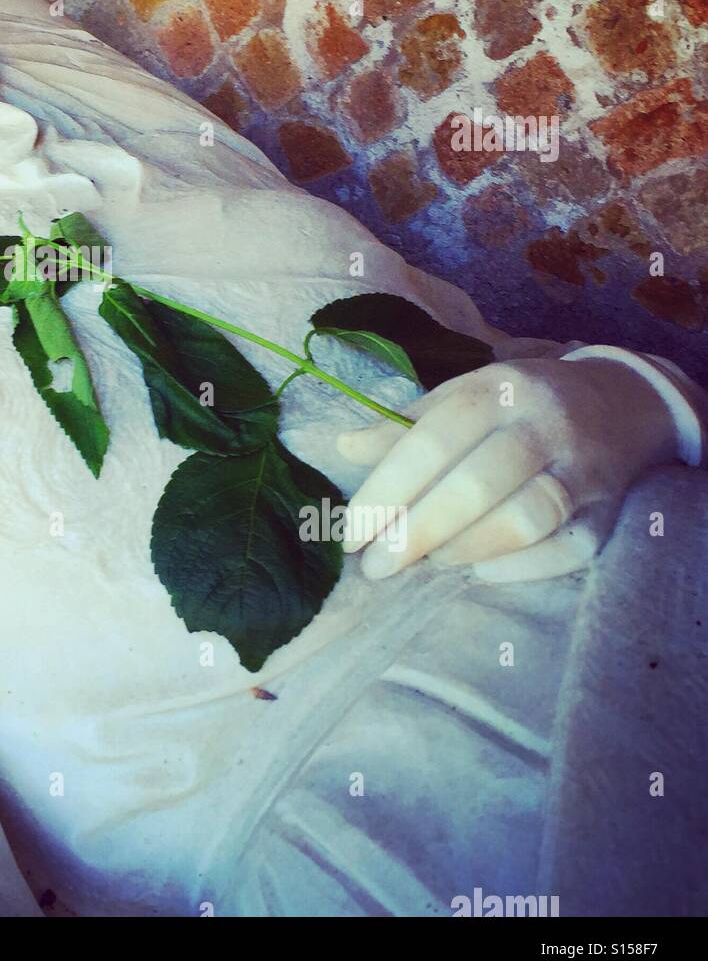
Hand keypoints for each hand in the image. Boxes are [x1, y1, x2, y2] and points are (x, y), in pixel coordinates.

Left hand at [335, 357, 680, 582]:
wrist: (617, 403)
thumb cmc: (515, 406)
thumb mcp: (459, 397)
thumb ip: (403, 427)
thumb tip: (344, 448)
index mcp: (494, 390)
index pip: (430, 444)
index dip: (384, 493)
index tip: (351, 535)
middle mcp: (542, 424)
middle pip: (475, 486)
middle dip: (416, 534)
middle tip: (378, 566)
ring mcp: (582, 467)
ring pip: (526, 518)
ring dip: (467, 548)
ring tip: (430, 561)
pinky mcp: (610, 509)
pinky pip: (571, 549)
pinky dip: (522, 567)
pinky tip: (482, 570)